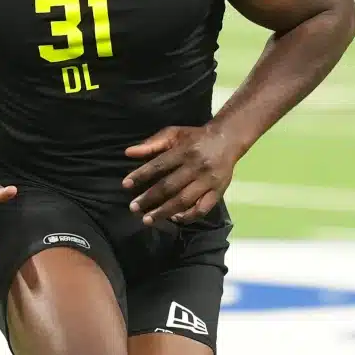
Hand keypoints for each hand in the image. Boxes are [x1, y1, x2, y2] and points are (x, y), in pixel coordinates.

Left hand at [122, 125, 237, 224]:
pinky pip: (202, 209)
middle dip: (149, 199)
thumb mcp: (174, 134)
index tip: (126, 185)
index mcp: (184, 151)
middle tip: (133, 208)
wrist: (228, 139)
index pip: (159, 165)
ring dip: (164, 212)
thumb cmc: (195, 137)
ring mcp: (208, 181)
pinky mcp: (218, 192)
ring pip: (184, 200)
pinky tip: (174, 219)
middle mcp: (196, 167)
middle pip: (169, 186)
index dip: (141, 175)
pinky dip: (188, 217)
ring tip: (147, 219)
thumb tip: (128, 153)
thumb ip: (152, 143)